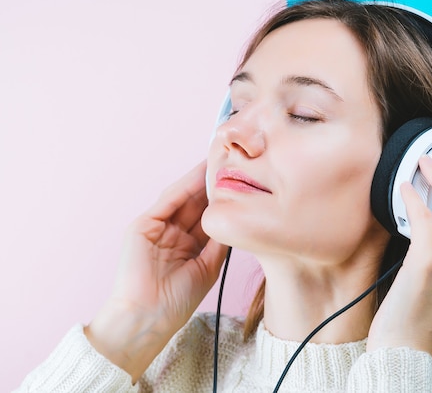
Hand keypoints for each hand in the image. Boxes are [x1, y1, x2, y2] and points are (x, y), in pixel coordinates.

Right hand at [85, 161, 228, 380]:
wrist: (148, 317)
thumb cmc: (178, 300)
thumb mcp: (208, 266)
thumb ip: (219, 241)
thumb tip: (235, 216)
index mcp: (187, 245)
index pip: (206, 216)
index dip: (221, 200)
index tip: (240, 182)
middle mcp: (172, 233)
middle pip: (195, 203)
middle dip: (212, 184)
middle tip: (232, 163)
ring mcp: (156, 228)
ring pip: (182, 198)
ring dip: (199, 180)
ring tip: (218, 162)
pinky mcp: (142, 225)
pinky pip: (167, 202)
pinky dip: (183, 188)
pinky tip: (200, 175)